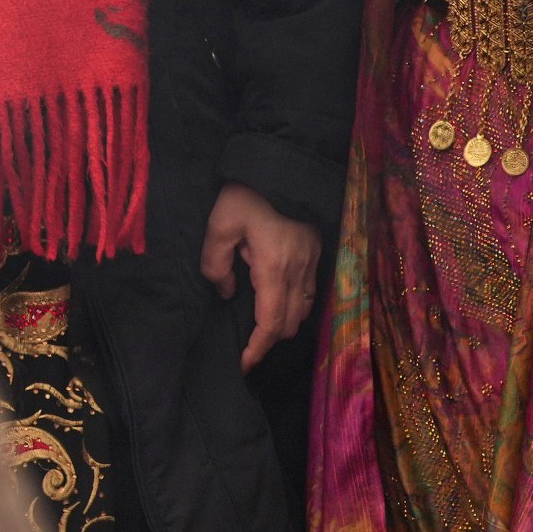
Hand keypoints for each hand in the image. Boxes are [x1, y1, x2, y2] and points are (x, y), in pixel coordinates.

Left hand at [201, 183, 319, 370]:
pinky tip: (274, 300)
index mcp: (274, 269)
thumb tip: (225, 292)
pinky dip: (293, 307)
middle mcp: (298, 273)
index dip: (258, 349)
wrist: (284, 167)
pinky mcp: (316, 254)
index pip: (271, 323)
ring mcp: (311, 264)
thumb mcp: (220, 224)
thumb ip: (216, 263)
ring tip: (258, 326)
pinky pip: (308, 294)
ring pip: (303, 311)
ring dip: (283, 324)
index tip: (243, 364)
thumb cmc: (248, 194)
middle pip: (290, 324)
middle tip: (245, 345)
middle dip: (269, 340)